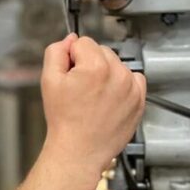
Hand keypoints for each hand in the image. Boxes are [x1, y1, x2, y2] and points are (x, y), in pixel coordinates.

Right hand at [40, 34, 145, 176]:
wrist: (79, 150)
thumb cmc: (64, 120)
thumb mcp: (49, 80)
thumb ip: (56, 52)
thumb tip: (70, 40)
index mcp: (96, 66)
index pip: (83, 42)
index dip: (72, 57)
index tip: (70, 75)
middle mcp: (118, 74)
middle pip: (101, 51)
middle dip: (90, 64)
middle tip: (80, 88)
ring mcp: (132, 88)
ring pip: (116, 64)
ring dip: (106, 73)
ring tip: (94, 96)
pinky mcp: (140, 100)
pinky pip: (132, 79)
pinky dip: (122, 84)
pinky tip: (108, 99)